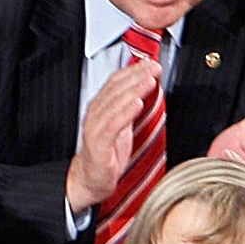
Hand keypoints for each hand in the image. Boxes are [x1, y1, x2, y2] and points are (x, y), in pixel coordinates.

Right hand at [66, 59, 161, 212]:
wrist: (90, 181)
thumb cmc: (107, 154)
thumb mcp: (122, 124)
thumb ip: (130, 105)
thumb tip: (147, 86)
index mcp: (100, 107)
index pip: (116, 81)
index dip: (134, 70)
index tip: (151, 63)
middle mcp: (94, 115)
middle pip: (116, 89)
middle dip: (137, 76)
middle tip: (154, 68)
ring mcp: (95, 129)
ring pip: (115, 104)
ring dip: (134, 90)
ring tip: (150, 81)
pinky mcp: (98, 145)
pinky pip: (113, 126)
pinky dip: (125, 113)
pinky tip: (137, 104)